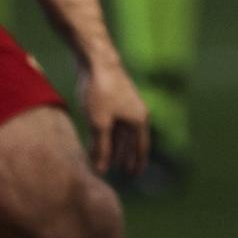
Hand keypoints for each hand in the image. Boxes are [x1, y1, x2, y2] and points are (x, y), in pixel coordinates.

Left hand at [77, 55, 150, 176]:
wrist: (96, 60)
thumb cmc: (102, 92)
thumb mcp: (99, 123)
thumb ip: (101, 148)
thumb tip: (101, 170)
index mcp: (139, 120)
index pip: (141, 148)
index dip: (137, 163)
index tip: (134, 177)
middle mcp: (135, 114)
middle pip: (130, 141)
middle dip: (124, 157)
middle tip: (119, 174)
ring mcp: (124, 106)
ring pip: (120, 133)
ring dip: (114, 148)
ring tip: (106, 162)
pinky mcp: (113, 100)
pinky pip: (112, 124)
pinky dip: (106, 136)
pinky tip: (97, 142)